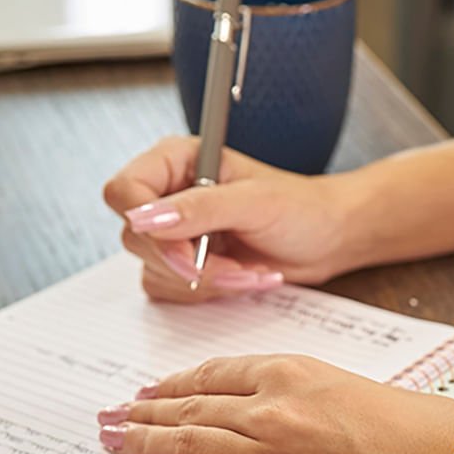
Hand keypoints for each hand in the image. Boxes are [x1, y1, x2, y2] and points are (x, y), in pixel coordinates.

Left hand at [97, 355, 453, 453]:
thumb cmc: (424, 430)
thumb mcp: (356, 392)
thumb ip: (303, 399)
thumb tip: (265, 419)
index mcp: (295, 370)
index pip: (214, 375)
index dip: (174, 385)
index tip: (150, 392)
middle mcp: (272, 407)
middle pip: (189, 408)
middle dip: (143, 414)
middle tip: (110, 417)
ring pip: (187, 443)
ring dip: (141, 443)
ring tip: (113, 443)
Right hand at [103, 137, 361, 302]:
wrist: (328, 239)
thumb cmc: (302, 208)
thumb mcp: (255, 203)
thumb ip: (200, 208)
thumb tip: (146, 219)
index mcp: (176, 162)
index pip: (124, 191)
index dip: (144, 223)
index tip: (183, 248)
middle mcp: (168, 196)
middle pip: (136, 238)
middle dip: (188, 262)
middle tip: (233, 265)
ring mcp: (175, 233)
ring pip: (154, 270)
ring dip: (207, 280)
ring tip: (249, 269)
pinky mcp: (186, 265)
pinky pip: (172, 290)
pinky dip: (211, 292)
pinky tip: (244, 277)